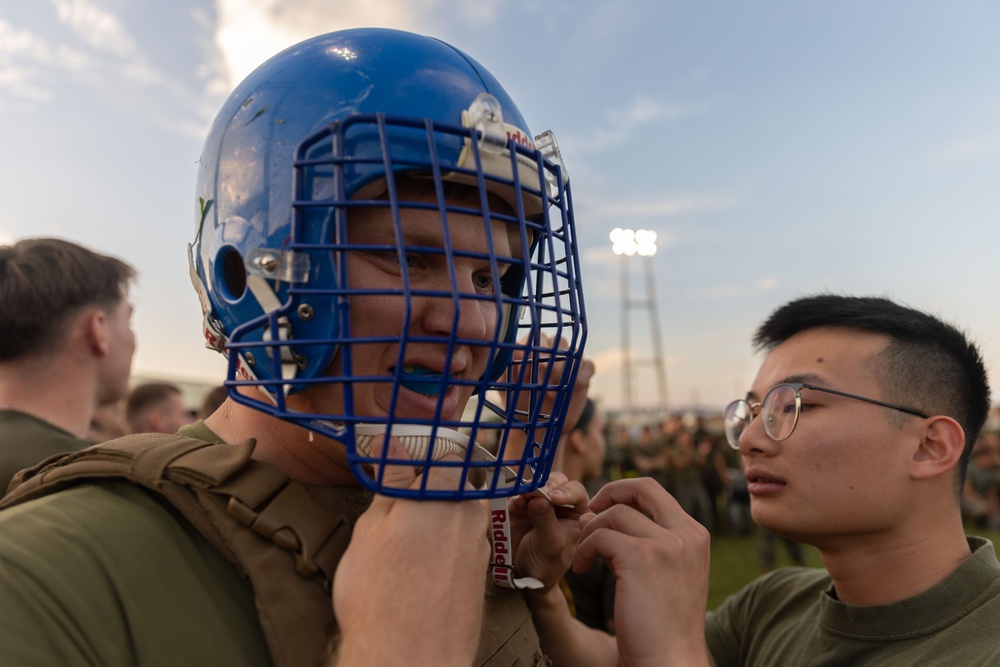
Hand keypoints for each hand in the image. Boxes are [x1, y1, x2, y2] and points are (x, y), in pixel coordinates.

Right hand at [333, 438, 488, 666]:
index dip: (417, 454)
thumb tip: (393, 445)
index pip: (440, 452)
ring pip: (455, 515)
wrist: (410, 660)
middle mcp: (469, 513)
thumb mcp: (372, 529)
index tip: (398, 460)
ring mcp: (479, 542)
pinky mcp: (480, 570)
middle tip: (392, 512)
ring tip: (401, 547)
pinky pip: (460, 543)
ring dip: (432, 521)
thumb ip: (391, 483)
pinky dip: (441, 548)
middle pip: (449, 484)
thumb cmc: (381, 598)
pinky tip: (417, 569)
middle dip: (423, 492)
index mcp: (442, 493)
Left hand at [504, 335, 594, 460]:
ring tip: (554, 390)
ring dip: (565, 369)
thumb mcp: (510, 387)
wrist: (538, 426)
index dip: (538, 349)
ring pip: (574, 352)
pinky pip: (588, 365)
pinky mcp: (584, 375)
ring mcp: (570, 363)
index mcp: (533, 351)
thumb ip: (509, 367)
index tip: (534, 368)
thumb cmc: (520, 403)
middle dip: (552, 362)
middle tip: (543, 382)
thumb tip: (517, 349)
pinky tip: (571, 388)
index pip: (539, 336)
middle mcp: (553, 353)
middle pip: (559, 341)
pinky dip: (581, 375)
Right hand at [507, 472, 589, 590]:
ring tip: (526, 496)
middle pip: (556, 482)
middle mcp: (559, 503)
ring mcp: (539, 502)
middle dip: (548, 485)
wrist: (523, 575)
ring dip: (531, 487)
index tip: (555, 498)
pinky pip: (517, 493)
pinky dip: (517, 495)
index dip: (567, 491)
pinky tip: (517, 501)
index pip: (576, 492)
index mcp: (577, 512)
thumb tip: (538, 499)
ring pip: (536, 484)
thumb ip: (546, 522)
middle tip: (540, 493)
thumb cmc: (547, 563)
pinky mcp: (519, 505)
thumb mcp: (551, 545)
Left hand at [576, 478, 711, 666]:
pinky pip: (600, 536)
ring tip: (585, 557)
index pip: (656, 492)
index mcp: (695, 535)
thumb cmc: (662, 624)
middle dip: (608, 493)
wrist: (669, 660)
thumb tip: (601, 511)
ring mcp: (665, 544)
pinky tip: (581, 569)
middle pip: (641, 487)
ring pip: (614, 514)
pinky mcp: (640, 557)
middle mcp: (686, 534)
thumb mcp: (665, 573)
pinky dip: (584, 550)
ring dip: (589, 532)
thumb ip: (644, 540)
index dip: (624, 493)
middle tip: (588, 516)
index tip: (604, 509)